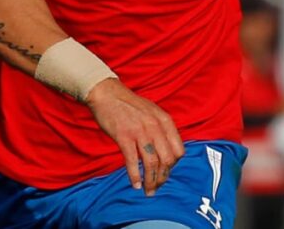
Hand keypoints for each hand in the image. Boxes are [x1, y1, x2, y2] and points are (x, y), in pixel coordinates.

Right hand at [84, 78, 183, 195]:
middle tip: (157, 186)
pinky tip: (135, 184)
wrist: (105, 92)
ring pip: (152, 163)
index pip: (178, 151)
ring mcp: (139, 131)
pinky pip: (132, 161)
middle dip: (163, 177)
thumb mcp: (151, 111)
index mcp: (164, 120)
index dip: (173, 165)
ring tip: (148, 190)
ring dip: (151, 181)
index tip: (164, 171)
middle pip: (167, 160)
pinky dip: (135, 176)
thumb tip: (165, 151)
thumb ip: (161, 128)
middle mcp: (155, 126)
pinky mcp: (123, 136)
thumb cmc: (127, 103)